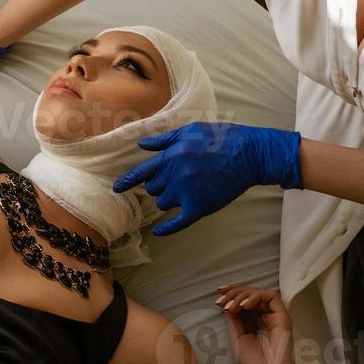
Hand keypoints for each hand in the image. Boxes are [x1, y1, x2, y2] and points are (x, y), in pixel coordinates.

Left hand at [112, 122, 302, 235]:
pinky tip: (159, 231)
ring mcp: (187, 193)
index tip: (116, 189)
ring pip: (163, 203)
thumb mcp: (189, 131)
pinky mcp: (200, 207)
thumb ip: (164, 140)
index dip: (127, 181)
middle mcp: (175, 175)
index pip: (142, 172)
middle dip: (158, 186)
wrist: (248, 154)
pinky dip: (166, 228)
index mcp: (171, 156)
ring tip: (180, 192)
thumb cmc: (219, 138)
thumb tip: (142, 144)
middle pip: (153, 189)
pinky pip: (177, 222)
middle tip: (172, 181)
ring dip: (166, 200)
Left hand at [217, 283, 295, 363]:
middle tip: (222, 298)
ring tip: (232, 304)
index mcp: (257, 323)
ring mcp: (275, 318)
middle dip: (234, 292)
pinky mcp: (283, 319)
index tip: (218, 297)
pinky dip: (256, 296)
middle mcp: (267, 318)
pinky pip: (272, 298)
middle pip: (252, 294)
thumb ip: (234, 320)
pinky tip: (245, 304)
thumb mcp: (237, 338)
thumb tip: (228, 304)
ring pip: (260, 293)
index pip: (245, 301)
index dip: (232, 295)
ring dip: (243, 294)